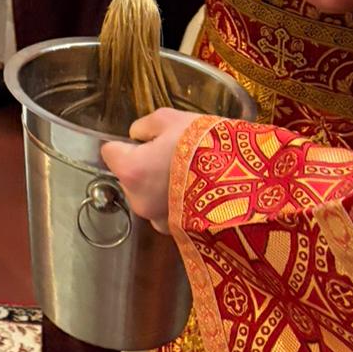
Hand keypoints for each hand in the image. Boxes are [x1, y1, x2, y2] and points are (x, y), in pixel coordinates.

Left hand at [100, 109, 199, 233]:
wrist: (243, 179)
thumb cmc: (203, 145)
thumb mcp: (169, 119)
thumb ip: (144, 126)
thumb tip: (136, 135)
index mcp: (131, 170)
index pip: (109, 152)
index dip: (125, 144)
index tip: (143, 141)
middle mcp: (137, 200)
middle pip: (127, 176)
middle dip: (141, 166)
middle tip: (169, 155)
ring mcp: (156, 219)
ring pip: (145, 195)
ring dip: (156, 187)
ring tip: (185, 174)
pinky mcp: (175, 232)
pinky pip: (163, 212)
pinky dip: (172, 204)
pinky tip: (192, 192)